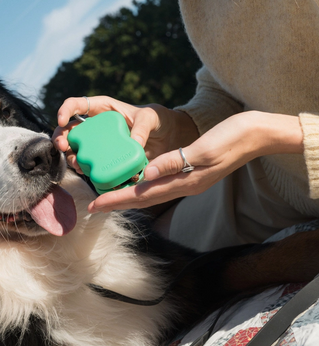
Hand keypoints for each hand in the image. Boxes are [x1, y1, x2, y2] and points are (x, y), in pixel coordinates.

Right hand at [52, 96, 196, 173]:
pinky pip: (92, 164)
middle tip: (62, 147)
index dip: (66, 110)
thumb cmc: (158, 121)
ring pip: (77, 149)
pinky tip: (87, 173)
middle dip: (62, 137)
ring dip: (71, 156)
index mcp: (103, 109)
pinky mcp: (106, 160)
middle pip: (71, 130)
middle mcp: (98, 127)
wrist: (169, 139)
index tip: (62, 120)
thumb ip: (142, 127)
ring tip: (76, 163)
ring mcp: (100, 145)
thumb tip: (134, 144)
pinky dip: (87, 169)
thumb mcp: (151, 118)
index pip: (78, 104)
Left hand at [86, 111, 302, 212]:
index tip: (95, 205)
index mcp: (185, 180)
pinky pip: (160, 184)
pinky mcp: (190, 173)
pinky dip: (143, 186)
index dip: (117, 199)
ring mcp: (187, 181)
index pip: (143, 194)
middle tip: (93, 206)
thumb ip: (175, 161)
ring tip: (108, 198)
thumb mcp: (204, 148)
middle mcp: (183, 185)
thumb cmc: (232, 138)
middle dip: (117, 202)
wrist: (256, 135)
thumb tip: (147, 173)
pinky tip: (136, 183)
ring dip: (128, 197)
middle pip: (143, 198)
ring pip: (150, 193)